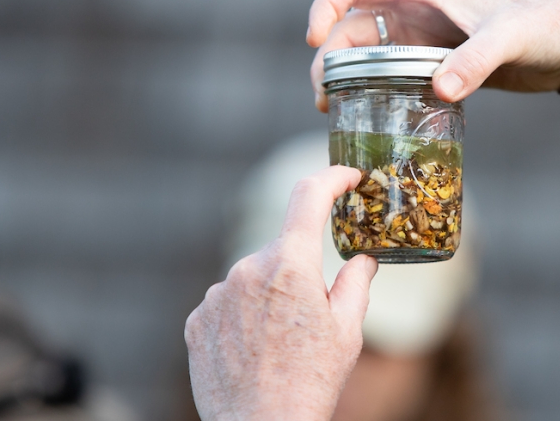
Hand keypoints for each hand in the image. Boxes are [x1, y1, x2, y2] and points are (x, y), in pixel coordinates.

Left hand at [185, 166, 378, 420]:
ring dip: (269, 296)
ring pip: (252, 278)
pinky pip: (226, 303)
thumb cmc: (311, 382)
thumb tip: (362, 259)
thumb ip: (356, 282)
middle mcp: (247, 269)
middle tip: (313, 314)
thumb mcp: (348, 330)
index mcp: (290, 265)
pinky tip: (255, 351)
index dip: (332, 178)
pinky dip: (243, 317)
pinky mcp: (197, 319)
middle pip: (282, 250)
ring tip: (280, 344)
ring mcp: (217, 294)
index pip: (309, 196)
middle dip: (300, 270)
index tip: (347, 177)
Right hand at [307, 0, 559, 110]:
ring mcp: (429, 38)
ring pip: (372, 54)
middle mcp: (419, 11)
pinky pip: (397, 76)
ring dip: (349, 78)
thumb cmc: (546, 21)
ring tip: (336, 111)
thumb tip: (439, 90)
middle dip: (330, 57)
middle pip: (354, 27)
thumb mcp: (510, 37)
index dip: (326, 5)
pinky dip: (379, 92)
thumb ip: (475, 61)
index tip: (314, 40)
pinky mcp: (443, 64)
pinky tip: (376, 118)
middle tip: (324, 97)